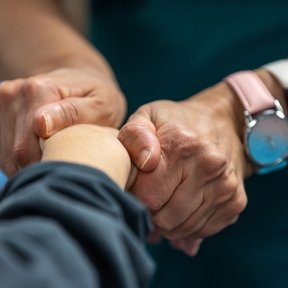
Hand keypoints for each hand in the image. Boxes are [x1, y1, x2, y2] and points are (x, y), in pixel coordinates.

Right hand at [0, 67, 125, 175]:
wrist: (81, 79)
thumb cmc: (97, 96)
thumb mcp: (99, 104)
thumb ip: (73, 114)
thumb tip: (41, 124)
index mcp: (38, 90)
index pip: (29, 146)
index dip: (49, 166)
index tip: (69, 170)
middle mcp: (14, 94)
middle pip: (17, 152)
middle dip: (41, 168)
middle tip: (68, 169)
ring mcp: (3, 105)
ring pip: (9, 155)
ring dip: (31, 166)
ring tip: (60, 158)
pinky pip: (6, 151)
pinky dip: (24, 161)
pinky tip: (45, 153)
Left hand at [119, 82, 250, 254]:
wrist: (224, 122)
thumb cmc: (179, 122)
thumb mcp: (150, 116)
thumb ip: (134, 135)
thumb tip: (144, 162)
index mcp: (180, 145)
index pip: (148, 197)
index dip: (135, 198)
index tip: (135, 190)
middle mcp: (208, 167)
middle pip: (165, 218)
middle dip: (151, 214)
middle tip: (149, 199)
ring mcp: (225, 186)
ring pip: (183, 229)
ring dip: (168, 224)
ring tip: (163, 206)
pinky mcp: (236, 200)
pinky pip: (204, 231)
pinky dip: (188, 227)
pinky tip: (182, 211)